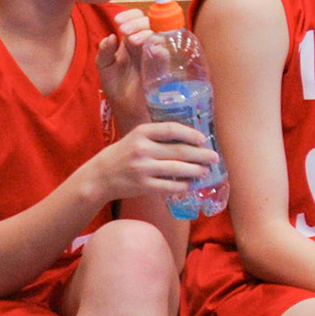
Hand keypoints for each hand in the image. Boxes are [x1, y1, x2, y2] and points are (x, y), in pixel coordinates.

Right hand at [81, 121, 215, 202]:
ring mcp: (142, 168)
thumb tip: (189, 138)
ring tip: (205, 171)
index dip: (190, 134)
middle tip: (214, 157)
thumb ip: (157, 136)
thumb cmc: (123, 154)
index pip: (171, 129)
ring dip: (195, 170)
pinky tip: (190, 184)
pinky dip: (182, 185)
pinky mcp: (142, 186)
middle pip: (178, 151)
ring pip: (176, 169)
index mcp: (142, 132)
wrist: (100, 176)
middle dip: (200, 154)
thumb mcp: (135, 137)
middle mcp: (142, 149)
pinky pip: (168, 186)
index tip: (203, 139)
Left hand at [96, 8, 155, 132]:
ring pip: (158, 32)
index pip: (135, 18)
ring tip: (133, 41)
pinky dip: (159, 47)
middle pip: (149, 22)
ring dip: (146, 32)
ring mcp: (155, 53)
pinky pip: (166, 51)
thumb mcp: (104, 68)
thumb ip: (104, 52)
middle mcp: (144, 44)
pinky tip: (150, 50)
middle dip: (137, 23)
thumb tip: (111, 36)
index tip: (118, 22)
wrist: (128, 111)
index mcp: (130, 40)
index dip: (129, 16)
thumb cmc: (117, 89)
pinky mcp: (163, 66)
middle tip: (125, 32)